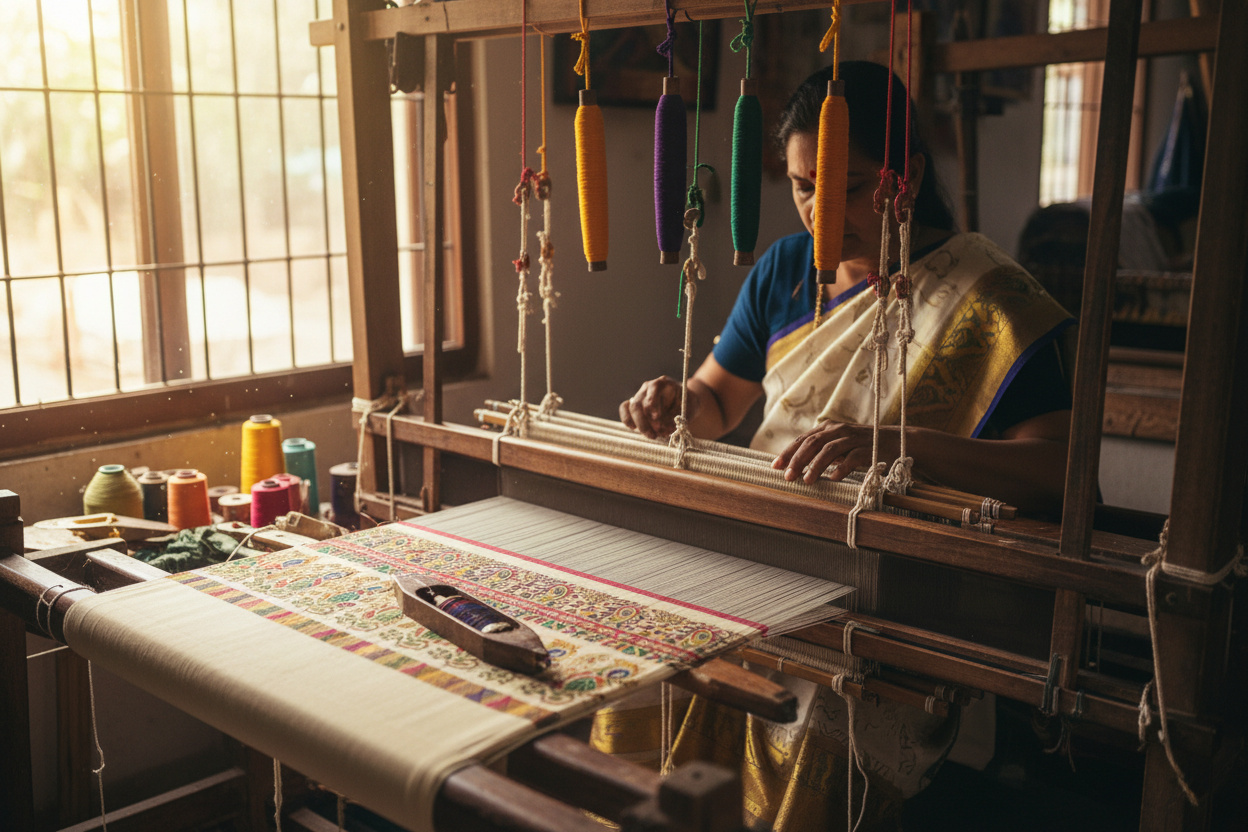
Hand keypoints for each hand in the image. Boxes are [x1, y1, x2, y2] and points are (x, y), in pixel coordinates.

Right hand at [619, 376, 696, 438]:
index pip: (652, 390)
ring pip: (630, 408)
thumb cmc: (688, 403)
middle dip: (644, 422)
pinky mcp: (635, 404)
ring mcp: (640, 395)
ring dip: (639, 424)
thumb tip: (664, 430)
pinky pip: (625, 410)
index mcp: (662, 383)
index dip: (652, 405)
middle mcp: (648, 387)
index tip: (657, 418)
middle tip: (654, 435)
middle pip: (638, 403)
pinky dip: (627, 420)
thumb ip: (678, 419)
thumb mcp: (689, 408)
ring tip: (651, 435)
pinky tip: (634, 428)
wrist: (685, 402)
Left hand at [772, 421, 900, 483]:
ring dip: (816, 466)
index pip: (804, 439)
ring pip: (830, 450)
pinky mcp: (869, 449)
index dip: (788, 452)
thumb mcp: (839, 445)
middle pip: (813, 443)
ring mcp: (854, 438)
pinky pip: (852, 458)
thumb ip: (821, 450)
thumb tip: (796, 465)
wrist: (897, 442)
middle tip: (787, 477)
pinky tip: (833, 479)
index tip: (775, 467)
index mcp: (829, 427)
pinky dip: (841, 468)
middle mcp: (839, 430)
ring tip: (806, 481)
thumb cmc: (863, 447)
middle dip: (797, 460)